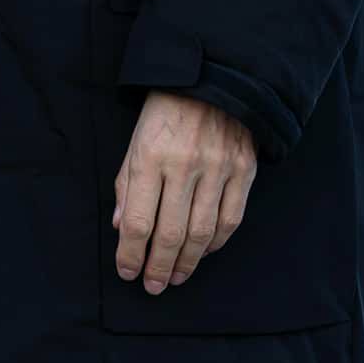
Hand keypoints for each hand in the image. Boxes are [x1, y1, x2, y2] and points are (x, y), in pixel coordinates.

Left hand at [112, 90, 257, 293]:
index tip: (127, 272)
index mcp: (150, 156)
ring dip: (187, 263)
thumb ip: (126, 185)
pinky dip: (215, 243)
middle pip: (170, 234)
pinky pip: (230, 220)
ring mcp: (217, 168)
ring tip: (175, 277)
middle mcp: (184, 164)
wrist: (211, 77)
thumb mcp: (135, 141)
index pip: (137, 221)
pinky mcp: (243, 169)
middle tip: (153, 285)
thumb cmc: (165, 112)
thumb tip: (121, 229)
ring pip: (201, 233)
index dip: (130, 254)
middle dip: (158, 267)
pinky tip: (202, 252)